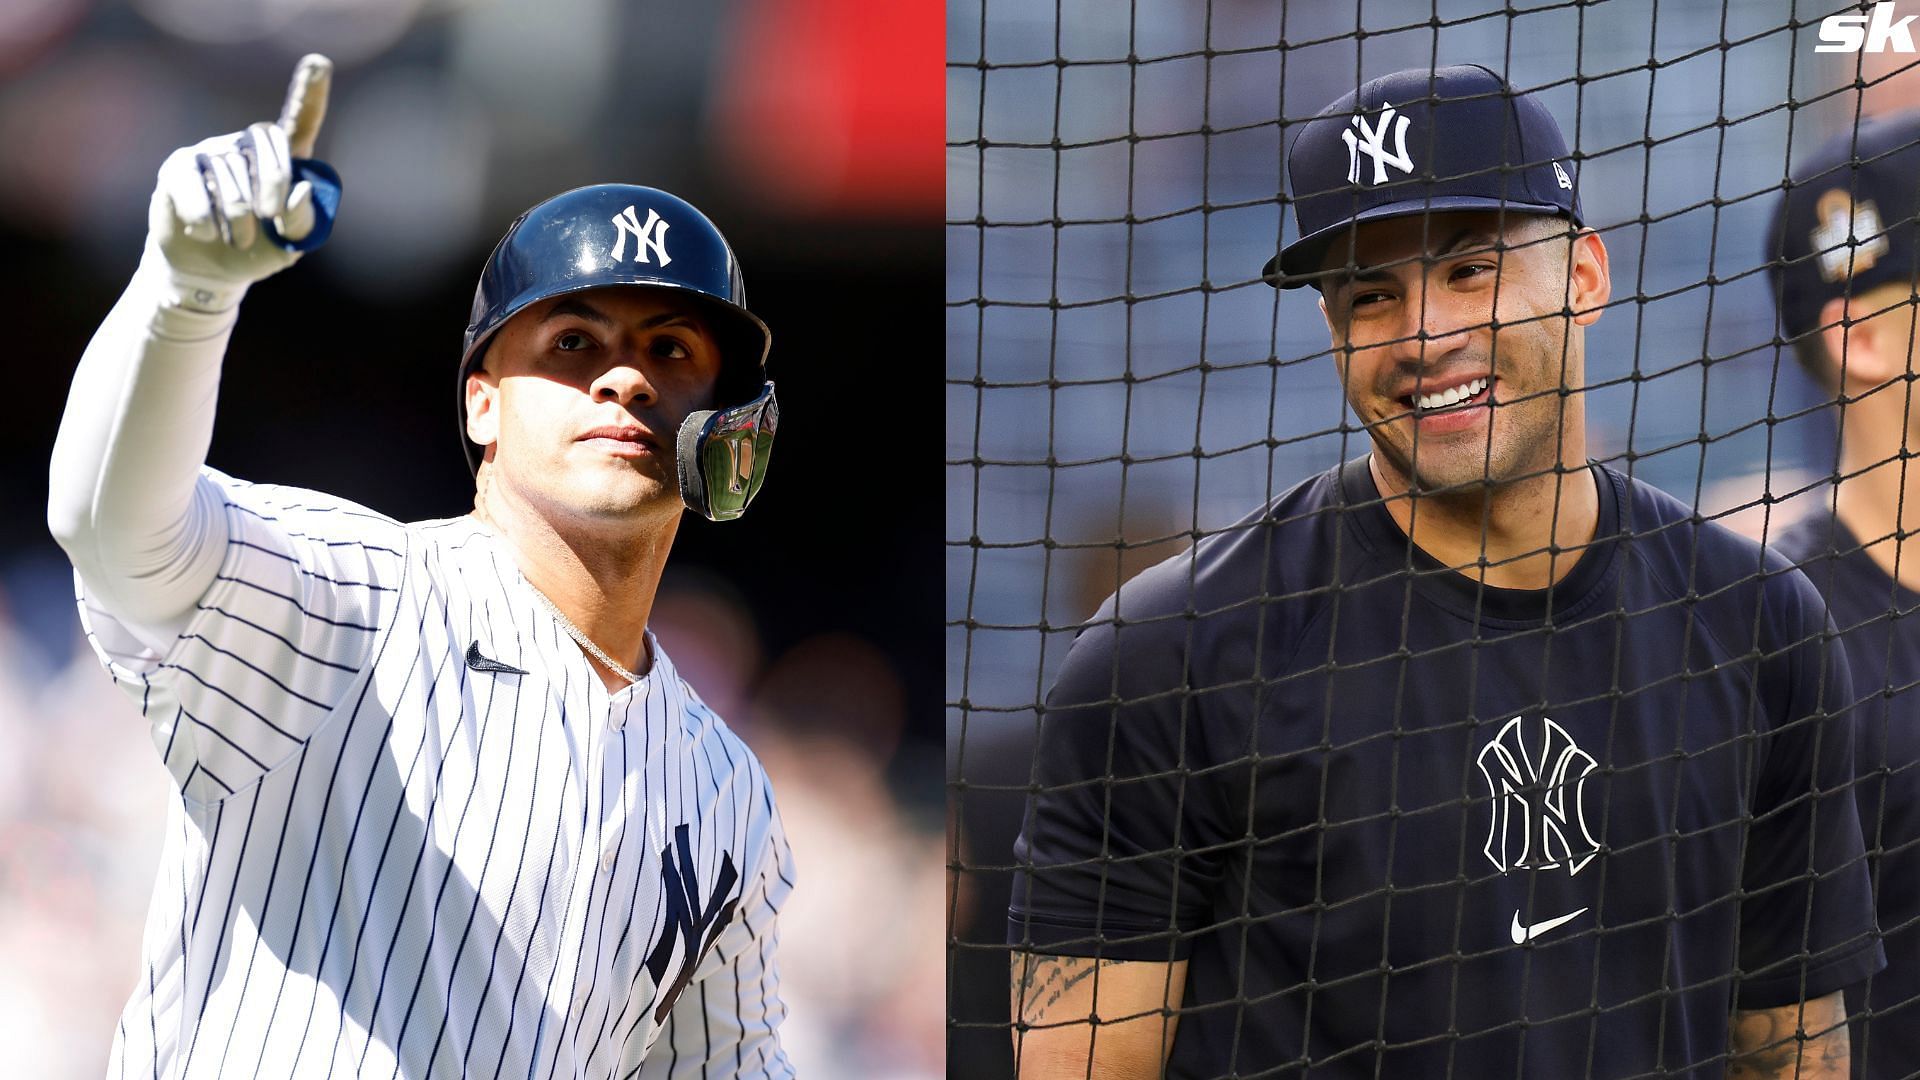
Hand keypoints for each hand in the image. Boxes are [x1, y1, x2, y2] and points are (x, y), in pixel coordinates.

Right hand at [146, 53, 332, 309]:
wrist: (208, 271)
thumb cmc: (257, 252)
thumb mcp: (289, 245)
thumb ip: (303, 221)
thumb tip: (300, 189)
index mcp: (283, 161)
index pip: (298, 121)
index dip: (310, 93)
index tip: (320, 62)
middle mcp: (245, 147)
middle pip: (264, 138)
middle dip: (273, 180)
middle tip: (269, 217)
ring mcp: (210, 153)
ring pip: (230, 171)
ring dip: (238, 216)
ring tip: (237, 239)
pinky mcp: (179, 168)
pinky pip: (193, 183)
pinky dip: (205, 215)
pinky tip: (206, 233)